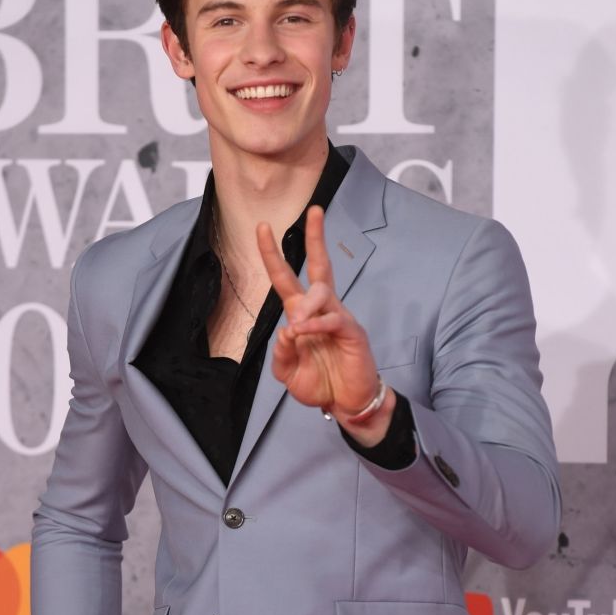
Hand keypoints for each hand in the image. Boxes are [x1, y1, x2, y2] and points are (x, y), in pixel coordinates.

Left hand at [256, 206, 394, 441]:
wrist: (346, 404)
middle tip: (314, 210)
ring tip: (298, 325)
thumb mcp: (288, 373)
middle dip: (316, 237)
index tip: (263, 228)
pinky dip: (318, 325)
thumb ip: (281, 354)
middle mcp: (321, 309)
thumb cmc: (320, 384)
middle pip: (320, 265)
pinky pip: (334, 319)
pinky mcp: (352, 332)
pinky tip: (307, 332)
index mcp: (301, 314)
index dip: (273, 254)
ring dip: (307, 306)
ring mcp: (338, 317)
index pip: (285, 278)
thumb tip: (287, 329)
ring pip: (323, 293)